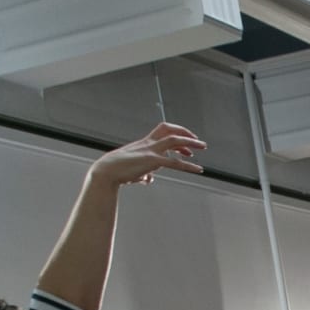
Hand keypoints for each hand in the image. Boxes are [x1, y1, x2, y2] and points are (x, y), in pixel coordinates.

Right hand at [88, 123, 205, 186]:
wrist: (106, 172)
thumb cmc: (117, 171)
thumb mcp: (133, 170)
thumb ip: (144, 173)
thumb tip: (150, 179)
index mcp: (144, 144)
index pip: (162, 132)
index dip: (176, 135)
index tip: (186, 146)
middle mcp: (148, 144)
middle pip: (169, 130)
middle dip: (185, 133)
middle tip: (199, 141)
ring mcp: (150, 151)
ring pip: (174, 140)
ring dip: (190, 142)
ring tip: (203, 146)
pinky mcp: (152, 161)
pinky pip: (174, 162)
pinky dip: (188, 165)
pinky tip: (199, 169)